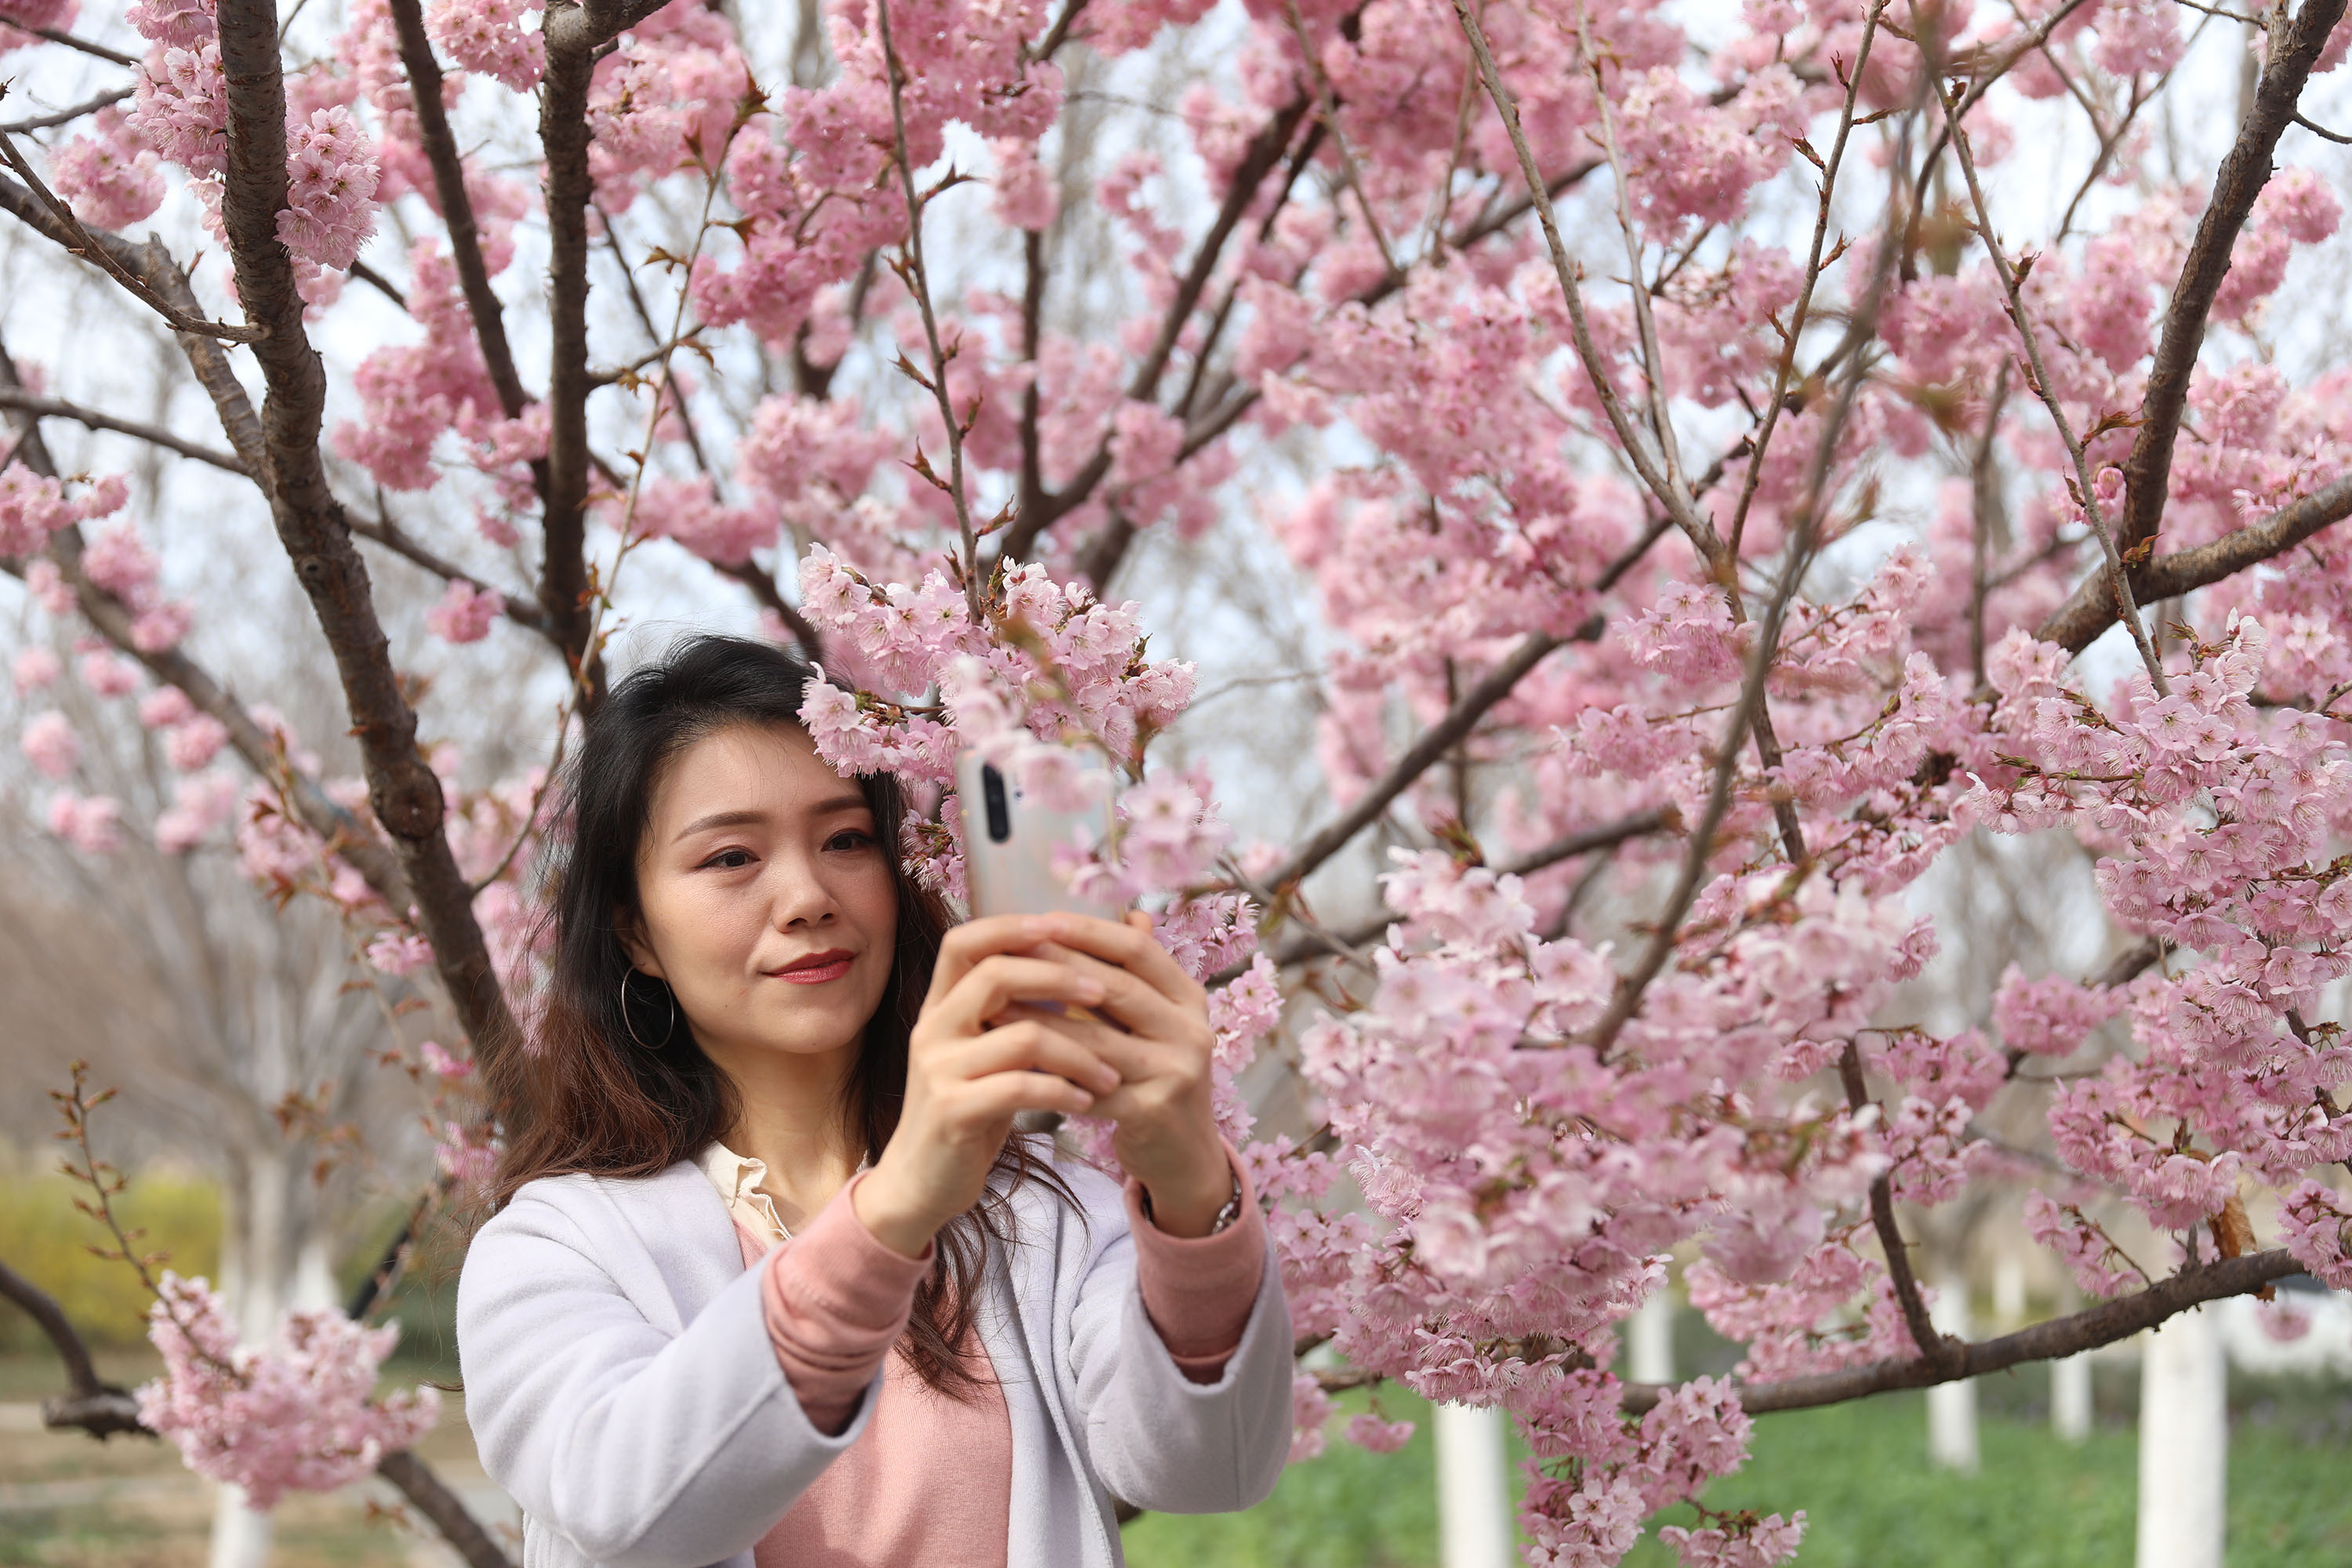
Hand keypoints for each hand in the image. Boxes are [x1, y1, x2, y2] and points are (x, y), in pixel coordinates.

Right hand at [853, 915, 1121, 1257]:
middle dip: (1059, 977)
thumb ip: (1012, 1011)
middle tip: (1104, 994)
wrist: (920, 1181)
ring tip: (1111, 1072)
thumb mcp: (982, 1052)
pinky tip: (1086, 1101)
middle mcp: (933, 1029)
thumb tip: (1072, 962)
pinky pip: (1021, 1088)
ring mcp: (939, 1070)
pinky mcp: (953, 1112)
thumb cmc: (967, 1108)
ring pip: (1022, 1035)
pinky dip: (1063, 1091)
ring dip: (1079, 1052)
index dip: (1012, 926)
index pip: (965, 941)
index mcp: (939, 1007)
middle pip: (996, 974)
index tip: (1063, 927)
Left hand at [1015, 911, 1232, 1237]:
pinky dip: (1047, 1070)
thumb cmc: (1158, 1075)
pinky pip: (1087, 1085)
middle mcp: (1191, 1031)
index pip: (1139, 950)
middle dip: (1058, 967)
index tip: (1041, 919)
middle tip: (1009, 953)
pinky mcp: (1151, 1111)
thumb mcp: (1162, 1021)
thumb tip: (1130, 912)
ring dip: (1039, 1019)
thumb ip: (1143, 973)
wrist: (1184, 1153)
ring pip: (1095, 1038)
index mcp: (1190, 998)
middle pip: (1118, 987)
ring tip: (994, 1003)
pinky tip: (1011, 1060)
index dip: (1090, 931)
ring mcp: (1175, 1072)